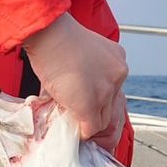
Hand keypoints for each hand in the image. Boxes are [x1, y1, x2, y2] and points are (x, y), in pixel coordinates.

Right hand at [23, 13, 127, 141]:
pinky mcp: (90, 104)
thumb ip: (86, 71)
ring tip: (75, 123)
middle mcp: (117, 75)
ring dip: (89, 123)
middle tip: (81, 118)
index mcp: (116, 59)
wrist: (48, 34)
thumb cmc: (56, 37)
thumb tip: (74, 92)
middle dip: (96, 113)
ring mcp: (105, 90)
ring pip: (103, 119)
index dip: (99, 100)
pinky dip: (83, 132)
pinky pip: (92, 128)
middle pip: (112, 106)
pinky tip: (74, 129)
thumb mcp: (82, 51)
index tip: (88, 104)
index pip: (114, 88)